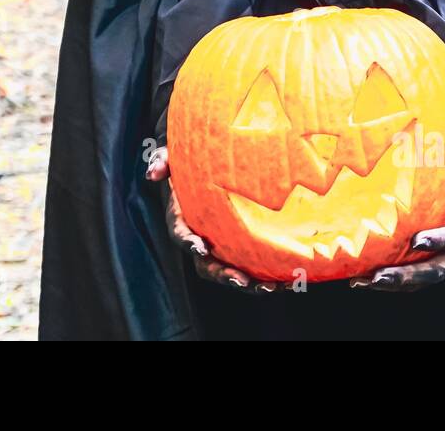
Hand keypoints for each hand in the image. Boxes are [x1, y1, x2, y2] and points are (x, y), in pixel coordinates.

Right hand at [147, 147, 283, 292]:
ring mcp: (222, 248)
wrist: (209, 169)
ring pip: (233, 273)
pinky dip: (271, 276)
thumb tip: (152, 173)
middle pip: (208, 266)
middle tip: (240, 280)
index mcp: (183, 221)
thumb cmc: (190, 163)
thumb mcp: (175, 156)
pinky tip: (292, 278)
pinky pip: (254, 267)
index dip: (189, 243)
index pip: (181, 235)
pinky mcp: (242, 249)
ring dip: (252, 285)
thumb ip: (162, 160)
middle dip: (224, 275)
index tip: (201, 247)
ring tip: (272, 287)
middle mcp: (201, 240)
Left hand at [350, 137, 444, 291]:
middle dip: (409, 275)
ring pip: (423, 279)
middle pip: (439, 269)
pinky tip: (361, 280)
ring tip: (362, 282)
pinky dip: (389, 281)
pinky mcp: (434, 261)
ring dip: (394, 283)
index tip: (418, 240)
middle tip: (379, 275)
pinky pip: (413, 278)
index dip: (444, 240)